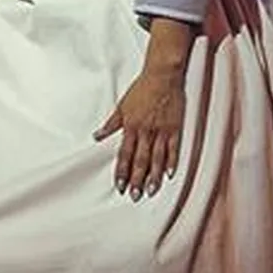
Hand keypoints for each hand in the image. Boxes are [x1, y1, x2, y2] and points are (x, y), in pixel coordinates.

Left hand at [95, 65, 185, 200]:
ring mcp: (161, 130)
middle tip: (134, 196)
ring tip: (150, 191)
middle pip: (140, 160)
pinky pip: (173, 149)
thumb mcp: (122, 106)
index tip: (119, 186)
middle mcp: (145, 131)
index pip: (124, 154)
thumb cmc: (141, 89)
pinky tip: (168, 175)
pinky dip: (171, 162)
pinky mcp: (174, 128)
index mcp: (131, 126)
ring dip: (153, 176)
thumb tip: (97, 136)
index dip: (122, 171)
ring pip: (156, 158)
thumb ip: (111, 124)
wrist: (162, 76)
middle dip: (136, 179)